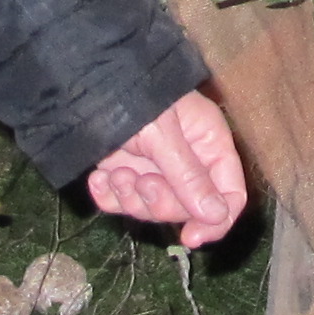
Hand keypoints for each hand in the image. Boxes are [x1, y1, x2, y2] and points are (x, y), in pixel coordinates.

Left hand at [86, 92, 247, 247]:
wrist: (84, 77)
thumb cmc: (134, 94)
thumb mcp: (163, 135)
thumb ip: (189, 176)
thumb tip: (217, 216)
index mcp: (209, 142)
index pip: (229, 191)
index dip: (216, 220)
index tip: (190, 237)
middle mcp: (186, 158)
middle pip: (187, 207)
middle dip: (160, 202)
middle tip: (141, 181)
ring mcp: (154, 166)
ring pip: (152, 208)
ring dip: (131, 198)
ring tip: (116, 172)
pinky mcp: (124, 171)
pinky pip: (122, 202)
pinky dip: (109, 196)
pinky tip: (99, 177)